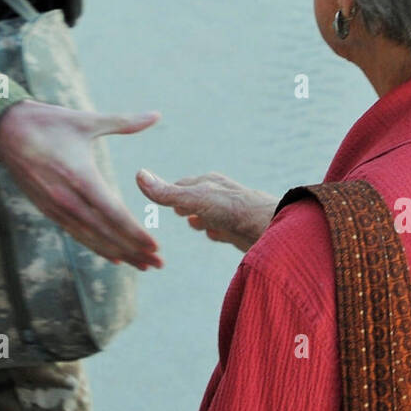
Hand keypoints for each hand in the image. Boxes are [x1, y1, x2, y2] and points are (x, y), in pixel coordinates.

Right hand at [0, 100, 162, 268]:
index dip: (134, 232)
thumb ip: (124, 122)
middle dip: (133, 250)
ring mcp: (56, 207)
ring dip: (118, 253)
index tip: (155, 246)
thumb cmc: (47, 122)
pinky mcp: (47, 209)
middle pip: (105, 232)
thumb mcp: (86, 120)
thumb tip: (156, 115)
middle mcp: (67, 198)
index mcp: (80, 176)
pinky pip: (76, 234)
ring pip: (91, 238)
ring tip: (142, 265)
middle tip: (158, 263)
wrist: (3, 130)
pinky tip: (114, 257)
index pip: (113, 213)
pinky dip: (96, 247)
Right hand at [136, 169, 277, 253]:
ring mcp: (230, 213)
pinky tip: (213, 235)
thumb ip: (168, 193)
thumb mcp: (195, 199)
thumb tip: (139, 174)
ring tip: (191, 223)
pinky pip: (223, 229)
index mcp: (207, 183)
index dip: (167, 193)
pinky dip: (214, 231)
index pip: (181, 185)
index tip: (155, 197)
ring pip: (209, 214)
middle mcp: (219, 195)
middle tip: (174, 212)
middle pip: (195, 199)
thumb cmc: (233, 210)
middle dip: (183, 205)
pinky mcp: (239, 230)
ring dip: (199, 218)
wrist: (271, 229)